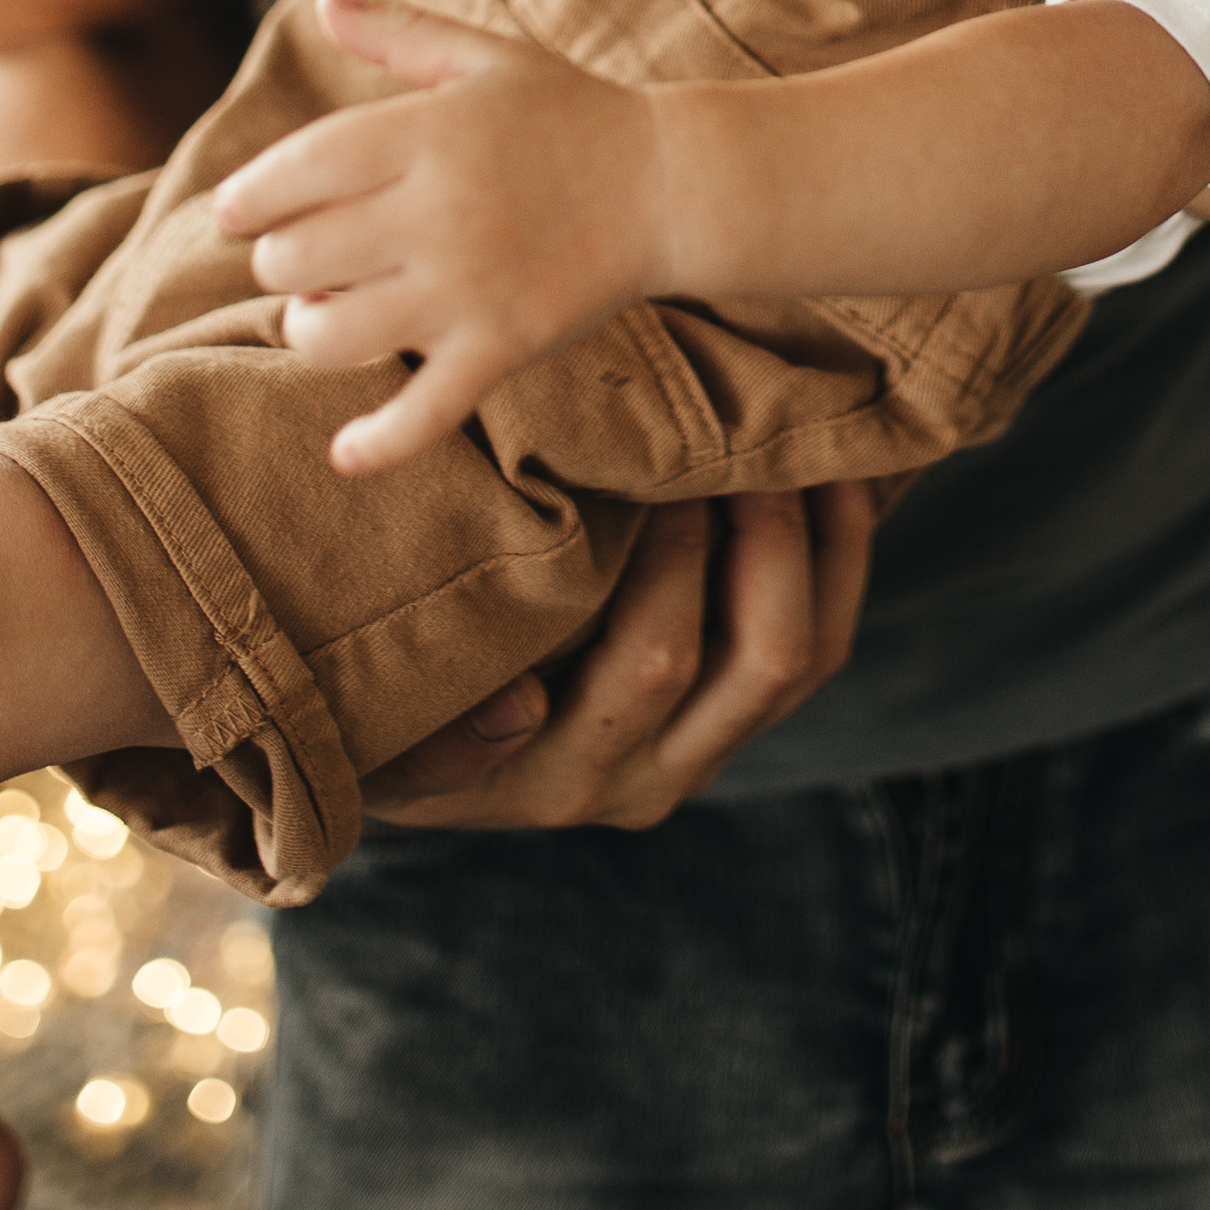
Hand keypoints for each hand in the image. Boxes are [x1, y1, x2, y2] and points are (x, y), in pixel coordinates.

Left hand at [216, 0, 670, 472]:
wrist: (671, 186)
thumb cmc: (571, 114)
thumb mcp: (488, 59)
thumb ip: (401, 34)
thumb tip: (324, 0)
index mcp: (428, 134)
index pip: (297, 170)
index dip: (247, 195)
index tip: (235, 210)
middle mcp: (440, 211)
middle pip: (297, 257)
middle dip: (278, 261)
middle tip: (297, 258)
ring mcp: (470, 287)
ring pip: (334, 336)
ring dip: (308, 330)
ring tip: (323, 314)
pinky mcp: (504, 347)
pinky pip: (425, 411)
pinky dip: (379, 442)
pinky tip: (345, 451)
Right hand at [357, 482, 879, 829]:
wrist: (385, 742)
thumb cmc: (374, 701)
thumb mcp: (379, 731)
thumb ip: (431, 742)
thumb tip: (521, 714)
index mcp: (557, 772)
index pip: (656, 664)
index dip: (682, 556)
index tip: (664, 460)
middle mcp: (640, 779)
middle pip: (752, 657)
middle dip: (761, 531)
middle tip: (736, 430)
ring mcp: (694, 755)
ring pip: (800, 657)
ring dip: (813, 544)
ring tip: (801, 444)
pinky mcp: (726, 726)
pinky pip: (815, 652)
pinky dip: (836, 562)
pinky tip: (833, 481)